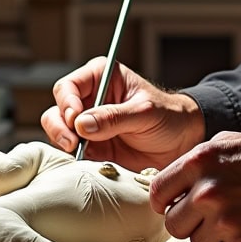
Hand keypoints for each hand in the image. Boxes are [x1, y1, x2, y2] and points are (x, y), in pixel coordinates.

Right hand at [41, 59, 204, 171]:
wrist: (182, 143)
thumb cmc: (168, 116)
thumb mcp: (145, 112)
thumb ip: (114, 117)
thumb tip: (81, 124)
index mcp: (100, 78)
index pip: (69, 86)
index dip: (67, 103)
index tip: (75, 119)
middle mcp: (89, 100)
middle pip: (57, 110)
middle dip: (59, 126)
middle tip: (72, 141)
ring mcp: (88, 126)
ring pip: (59, 132)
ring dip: (63, 143)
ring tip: (78, 152)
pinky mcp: (91, 149)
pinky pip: (72, 154)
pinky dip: (72, 159)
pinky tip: (82, 163)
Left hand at [148, 132, 240, 241]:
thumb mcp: (228, 143)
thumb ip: (196, 162)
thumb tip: (172, 183)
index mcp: (199, 162)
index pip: (158, 193)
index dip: (166, 203)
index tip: (177, 205)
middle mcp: (207, 192)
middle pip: (174, 225)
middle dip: (190, 223)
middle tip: (210, 217)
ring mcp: (226, 221)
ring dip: (213, 239)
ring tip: (236, 223)